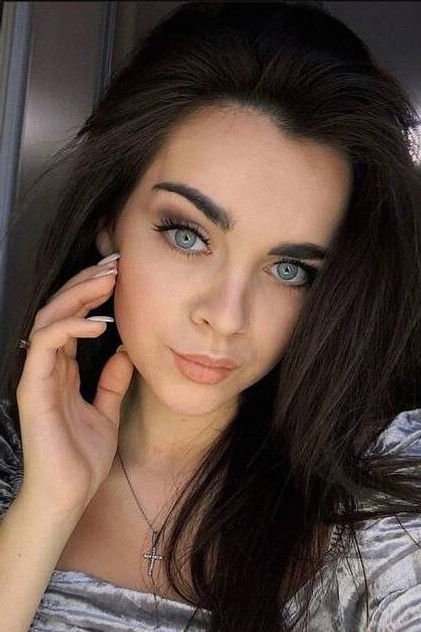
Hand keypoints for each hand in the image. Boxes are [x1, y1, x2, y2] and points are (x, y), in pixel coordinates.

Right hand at [16, 256, 133, 514]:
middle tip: (115, 262)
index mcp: (61, 370)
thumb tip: (124, 351)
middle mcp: (46, 367)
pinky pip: (45, 344)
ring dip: (78, 294)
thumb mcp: (105, 411)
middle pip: (59, 310)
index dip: (92, 294)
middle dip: (86, 282)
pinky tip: (99, 322)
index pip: (72, 319)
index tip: (121, 275)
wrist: (68, 495)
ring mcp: (37, 375)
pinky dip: (70, 326)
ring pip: (49, 318)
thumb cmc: (82, 458)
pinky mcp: (33, 388)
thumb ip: (111, 381)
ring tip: (108, 279)